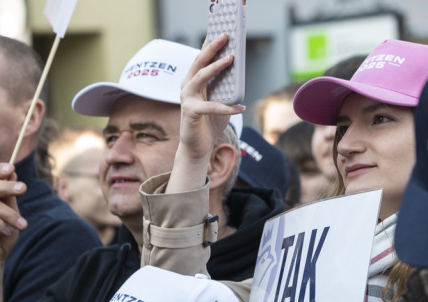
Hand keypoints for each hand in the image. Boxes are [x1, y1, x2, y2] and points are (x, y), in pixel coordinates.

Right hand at [167, 33, 245, 194]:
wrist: (198, 147)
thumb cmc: (210, 122)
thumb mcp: (221, 99)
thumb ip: (226, 85)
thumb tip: (239, 68)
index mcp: (193, 82)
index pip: (201, 58)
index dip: (209, 43)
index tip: (219, 28)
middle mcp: (187, 88)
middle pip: (198, 63)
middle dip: (212, 47)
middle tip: (225, 35)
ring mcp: (186, 100)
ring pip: (200, 77)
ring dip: (215, 67)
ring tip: (231, 59)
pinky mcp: (190, 113)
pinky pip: (211, 106)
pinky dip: (226, 107)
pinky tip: (240, 107)